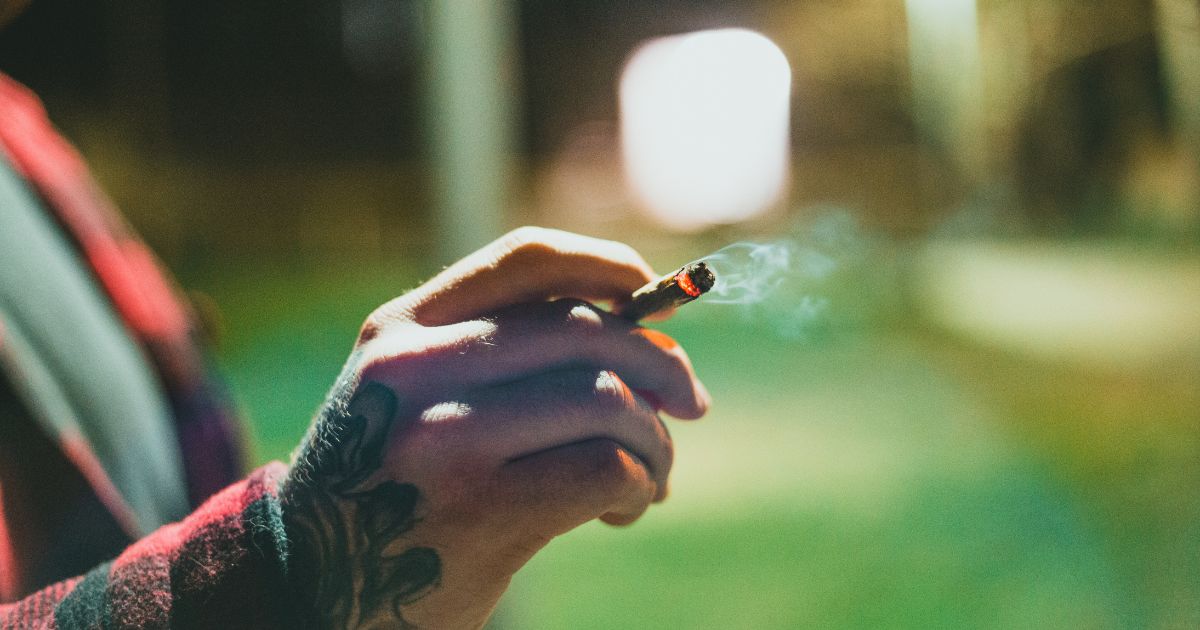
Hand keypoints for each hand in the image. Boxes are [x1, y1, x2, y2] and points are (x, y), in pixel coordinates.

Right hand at [279, 227, 710, 628]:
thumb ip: (498, 353)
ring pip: (607, 398)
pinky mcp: (479, 510)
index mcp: (401, 329)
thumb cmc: (389, 487)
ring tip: (650, 474)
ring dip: (655, 440)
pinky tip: (623, 509)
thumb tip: (649, 333)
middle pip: (584, 329)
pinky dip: (638, 484)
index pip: (524, 260)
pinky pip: (606, 467)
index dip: (605, 264)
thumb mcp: (409, 397)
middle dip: (662, 365)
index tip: (650, 291)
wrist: (312, 587)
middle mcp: (415, 370)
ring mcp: (444, 437)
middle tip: (690, 405)